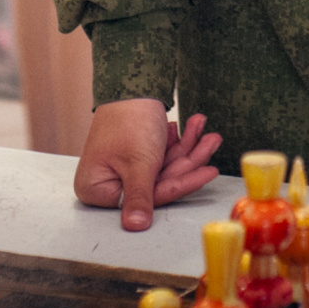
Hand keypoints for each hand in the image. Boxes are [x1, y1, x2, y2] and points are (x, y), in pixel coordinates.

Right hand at [72, 99, 221, 229]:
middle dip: (189, 160)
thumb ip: (140, 196)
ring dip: (188, 148)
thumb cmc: (127, 119)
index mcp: (96, 188)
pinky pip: (162, 155)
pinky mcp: (134, 155)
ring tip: (207, 131)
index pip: (147, 197)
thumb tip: (135, 226)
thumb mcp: (138, 162)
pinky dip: (179, 142)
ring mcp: (122, 168)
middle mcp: (107, 181)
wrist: (128, 82)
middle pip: (159, 181)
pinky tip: (193, 127)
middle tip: (212, 142)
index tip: (207, 172)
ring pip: (164, 167)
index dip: (181, 183)